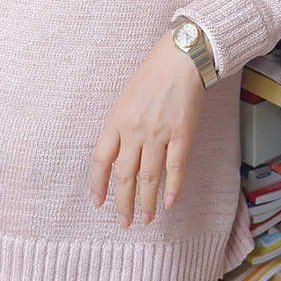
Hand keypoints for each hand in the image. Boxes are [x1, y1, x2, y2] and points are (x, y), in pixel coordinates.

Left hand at [90, 31, 205, 227]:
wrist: (181, 58)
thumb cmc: (152, 76)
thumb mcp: (124, 99)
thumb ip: (119, 127)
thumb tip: (116, 156)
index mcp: (116, 120)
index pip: (101, 161)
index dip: (98, 185)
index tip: (99, 203)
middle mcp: (134, 129)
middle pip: (124, 175)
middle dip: (122, 203)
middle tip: (124, 221)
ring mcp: (158, 133)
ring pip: (148, 177)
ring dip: (146, 201)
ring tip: (145, 218)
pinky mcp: (181, 133)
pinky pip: (175, 167)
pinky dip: (172, 187)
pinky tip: (168, 202)